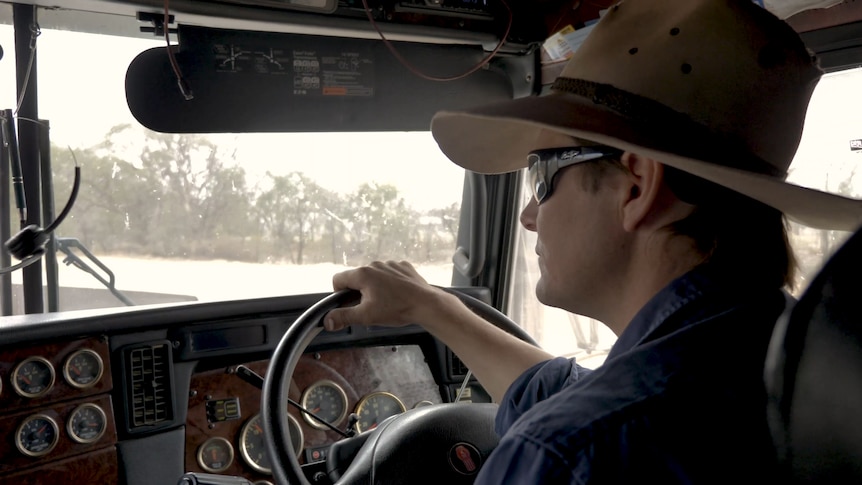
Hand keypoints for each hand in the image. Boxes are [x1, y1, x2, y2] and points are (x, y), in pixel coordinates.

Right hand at [326, 261, 452, 330]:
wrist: (426, 304)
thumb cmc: (396, 309)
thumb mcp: (366, 316)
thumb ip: (344, 317)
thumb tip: (327, 321)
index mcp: (363, 274)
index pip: (338, 279)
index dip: (339, 294)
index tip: (349, 304)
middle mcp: (375, 264)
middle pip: (357, 277)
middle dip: (359, 292)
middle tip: (370, 308)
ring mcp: (391, 264)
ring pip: (374, 275)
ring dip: (375, 287)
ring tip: (386, 302)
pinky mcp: (404, 266)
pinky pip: (390, 273)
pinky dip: (390, 283)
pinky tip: (398, 294)